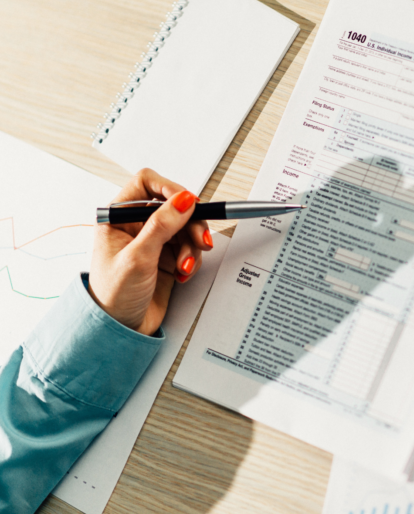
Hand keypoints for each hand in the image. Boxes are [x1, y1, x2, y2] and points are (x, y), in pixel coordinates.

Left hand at [89, 169, 212, 335]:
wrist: (120, 329)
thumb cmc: (113, 296)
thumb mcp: (138, 257)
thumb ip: (162, 226)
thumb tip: (184, 200)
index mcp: (118, 216)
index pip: (147, 184)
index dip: (170, 189)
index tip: (189, 203)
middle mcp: (135, 225)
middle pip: (175, 206)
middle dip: (190, 224)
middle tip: (200, 240)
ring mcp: (153, 241)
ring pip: (186, 227)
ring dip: (192, 246)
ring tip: (186, 266)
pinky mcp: (167, 256)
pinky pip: (189, 247)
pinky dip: (192, 259)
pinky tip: (183, 273)